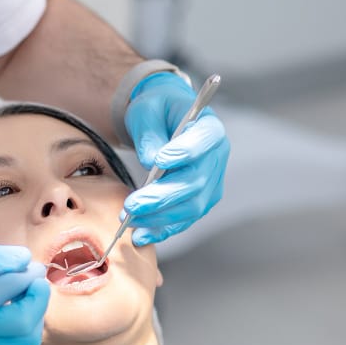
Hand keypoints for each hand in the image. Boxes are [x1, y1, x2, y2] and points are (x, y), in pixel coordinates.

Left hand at [123, 71, 229, 244]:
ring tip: (129, 219)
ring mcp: (211, 181)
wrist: (164, 121)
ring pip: (191, 206)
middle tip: (132, 205)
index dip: (185, 151)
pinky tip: (141, 235)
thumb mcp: (147, 110)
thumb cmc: (157, 110)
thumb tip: (150, 161)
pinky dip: (163, 229)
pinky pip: (184, 219)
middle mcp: (216, 156)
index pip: (205, 140)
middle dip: (162, 197)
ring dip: (160, 217)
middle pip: (196, 182)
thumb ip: (149, 133)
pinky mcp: (200, 199)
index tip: (159, 160)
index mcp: (209, 127)